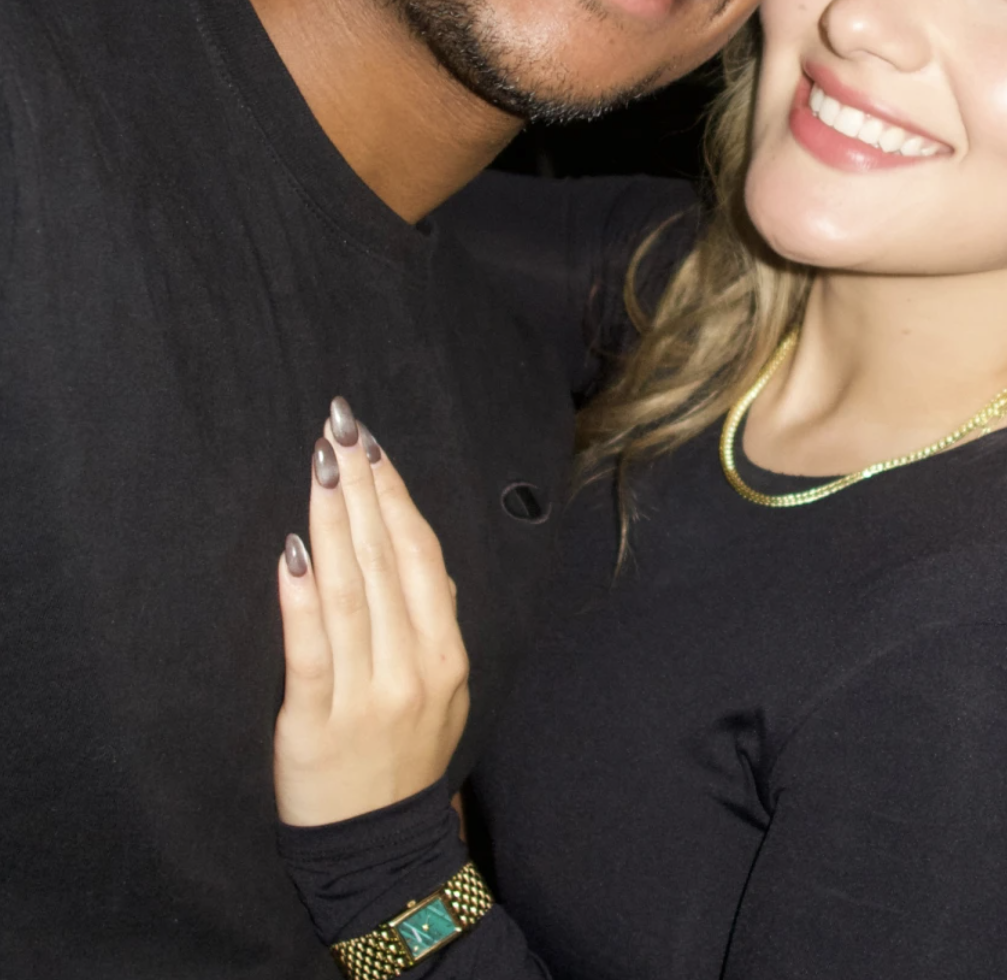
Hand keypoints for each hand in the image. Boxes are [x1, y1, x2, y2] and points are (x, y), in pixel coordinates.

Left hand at [275, 397, 469, 826]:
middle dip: (361, 486)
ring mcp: (366, 693)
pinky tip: (293, 551)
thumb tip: (413, 544)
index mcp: (446, 651)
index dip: (396, 494)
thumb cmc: (404, 754)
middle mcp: (413, 665)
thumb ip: (430, 619)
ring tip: (319, 463)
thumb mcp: (442, 686)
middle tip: (340, 427)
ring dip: (334, 518)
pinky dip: (301, 598)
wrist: (377, 848)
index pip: (421, 554)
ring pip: (350, 590)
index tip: (372, 444)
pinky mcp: (315, 723)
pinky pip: (309, 650)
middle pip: (386, 558)